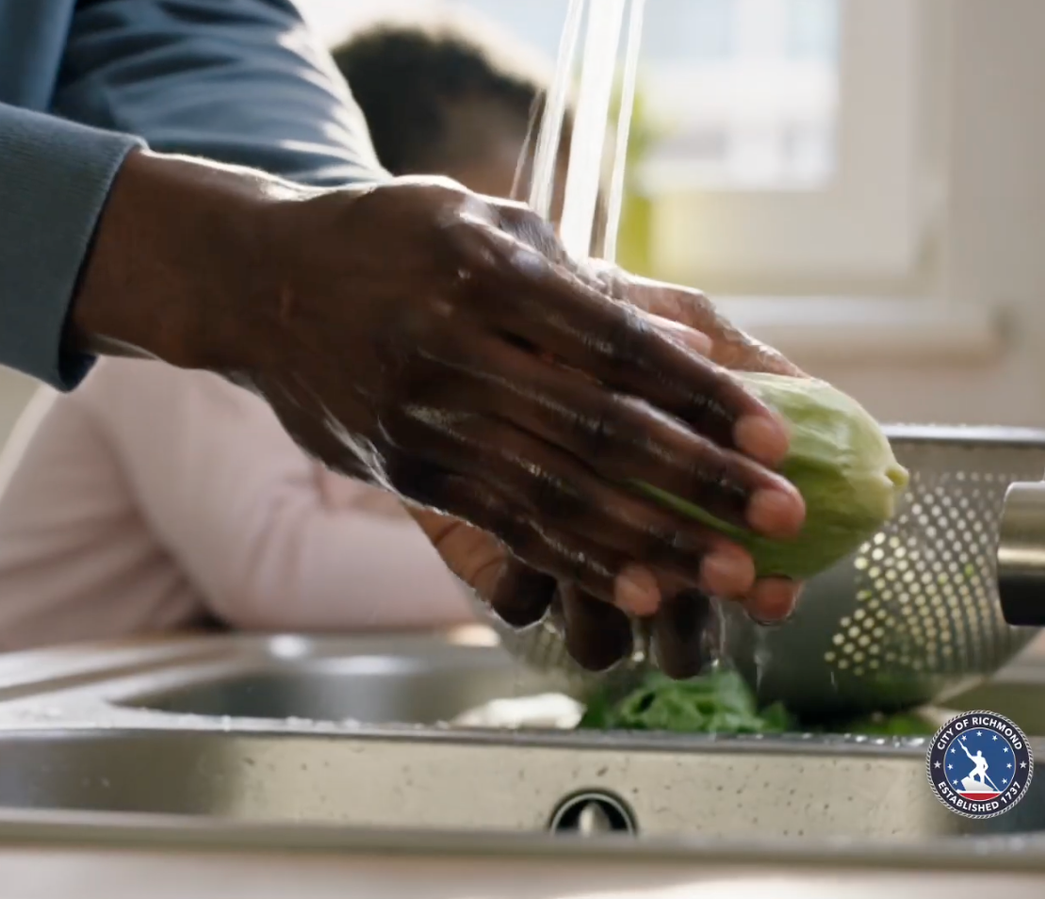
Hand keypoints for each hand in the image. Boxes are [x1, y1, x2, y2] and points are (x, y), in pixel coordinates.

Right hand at [71, 150, 804, 608]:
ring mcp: (422, 419)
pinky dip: (578, 563)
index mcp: (484, 272)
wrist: (262, 283)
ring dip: (655, 542)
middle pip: (598, 432)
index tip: (776, 436)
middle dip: (700, 482)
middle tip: (782, 518)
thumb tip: (690, 351)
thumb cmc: (394, 240)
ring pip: (556, 496)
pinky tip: (643, 592)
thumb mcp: (484, 223)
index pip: (616, 346)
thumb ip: (583, 286)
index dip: (702, 396)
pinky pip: (505, 527)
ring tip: (737, 578)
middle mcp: (451, 349)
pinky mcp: (407, 472)